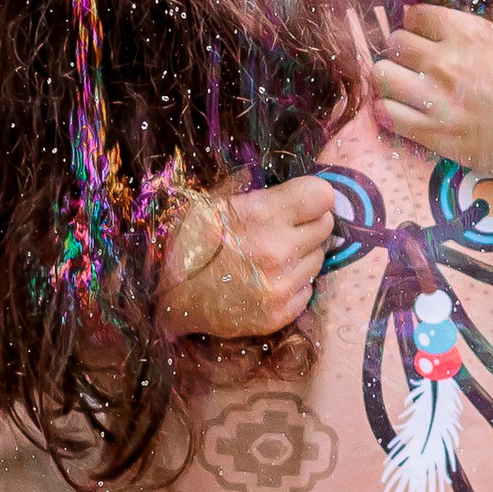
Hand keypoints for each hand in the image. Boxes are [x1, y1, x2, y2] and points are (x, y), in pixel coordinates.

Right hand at [157, 177, 336, 338]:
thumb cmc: (187, 244)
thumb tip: (280, 178)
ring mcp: (282, 285)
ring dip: (302, 255)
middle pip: (325, 226)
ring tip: (272, 256)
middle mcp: (278, 249)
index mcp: (262, 214)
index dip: (313, 197)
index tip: (301, 203)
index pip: (322, 195)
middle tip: (284, 229)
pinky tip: (269, 280)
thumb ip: (245, 185)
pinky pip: (308, 290)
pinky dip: (294, 284)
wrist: (167, 300)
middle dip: (308, 223)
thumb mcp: (208, 202)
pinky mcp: (281, 314)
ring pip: (318, 259)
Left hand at [373, 4, 492, 202]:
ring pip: (382, 75)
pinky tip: (399, 110)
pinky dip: (387, 110)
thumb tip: (450, 30)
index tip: (423, 35)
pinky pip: (386, 113)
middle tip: (414, 63)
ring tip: (403, 86)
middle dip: (402, 50)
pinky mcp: (430, 132)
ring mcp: (433, 98)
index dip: (417, 25)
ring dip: (390, 78)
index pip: (415, 16)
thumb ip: (478, 34)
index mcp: (466, 36)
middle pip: (395, 43)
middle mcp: (443, 62)